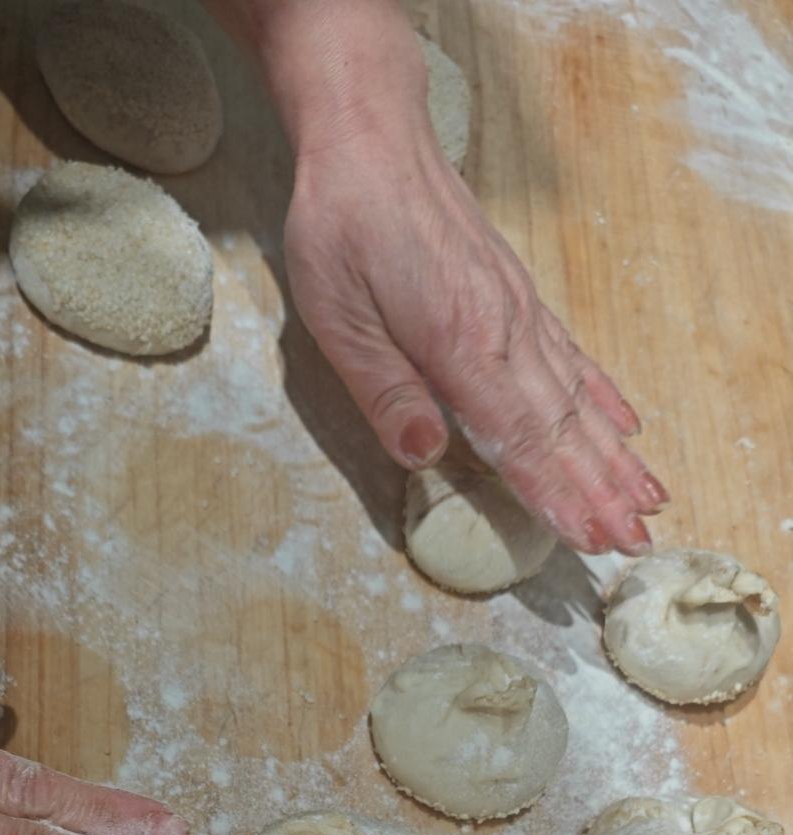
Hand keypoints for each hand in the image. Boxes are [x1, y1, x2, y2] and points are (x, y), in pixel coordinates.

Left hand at [217, 0, 666, 555]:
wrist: (371, 140)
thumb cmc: (342, 228)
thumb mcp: (338, 318)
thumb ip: (384, 391)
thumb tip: (425, 455)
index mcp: (460, 344)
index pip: (518, 438)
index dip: (555, 493)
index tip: (589, 537)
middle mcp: (504, 331)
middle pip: (561, 427)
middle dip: (599, 489)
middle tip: (633, 543)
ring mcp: (518, 312)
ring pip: (576, 398)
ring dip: (612, 455)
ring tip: (648, 500)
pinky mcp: (516, 297)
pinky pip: (571, 359)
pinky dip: (602, 399)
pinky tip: (623, 426)